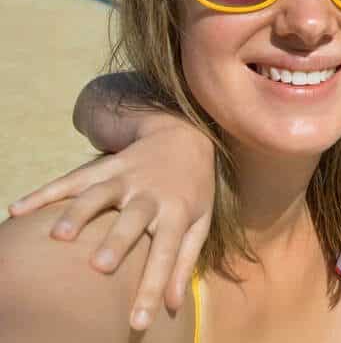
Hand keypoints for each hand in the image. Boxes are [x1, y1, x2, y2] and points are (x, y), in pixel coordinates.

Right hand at [8, 113, 215, 329]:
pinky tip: (18, 209)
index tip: (139, 323)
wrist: (185, 137)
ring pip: (100, 194)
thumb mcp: (200, 222)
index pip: (167, 255)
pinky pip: (72, 179)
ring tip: (58, 237)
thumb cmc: (191, 190)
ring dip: (79, 213)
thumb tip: (173, 304)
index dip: (153, 288)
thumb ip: (185, 261)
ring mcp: (127, 177)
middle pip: (132, 218)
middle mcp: (151, 194)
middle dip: (116, 241)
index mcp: (177, 212)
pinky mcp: (105, 166)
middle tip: (99, 266)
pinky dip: (45, 193)